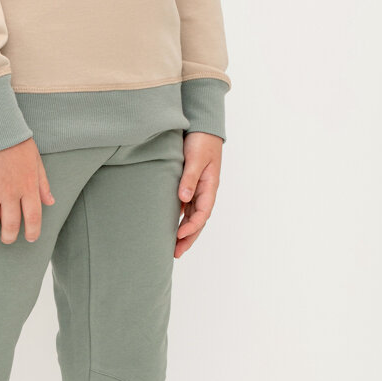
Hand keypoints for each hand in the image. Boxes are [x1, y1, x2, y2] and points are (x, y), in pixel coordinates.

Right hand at [0, 136, 54, 243]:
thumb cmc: (15, 140)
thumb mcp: (35, 159)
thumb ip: (42, 183)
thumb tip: (50, 202)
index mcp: (28, 186)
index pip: (33, 218)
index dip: (32, 232)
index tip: (30, 238)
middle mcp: (9, 192)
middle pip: (11, 225)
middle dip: (9, 237)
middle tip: (7, 238)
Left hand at [174, 132, 222, 258]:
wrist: (203, 127)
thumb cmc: (201, 141)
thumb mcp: (196, 158)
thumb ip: (189, 178)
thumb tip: (184, 199)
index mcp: (210, 187)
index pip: (203, 213)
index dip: (192, 226)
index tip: (179, 236)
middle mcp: (205, 191)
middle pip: (198, 220)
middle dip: (188, 238)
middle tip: (175, 253)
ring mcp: (198, 190)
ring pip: (192, 216)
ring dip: (184, 231)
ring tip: (172, 247)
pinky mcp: (189, 185)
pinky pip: (186, 207)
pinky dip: (180, 219)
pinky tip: (171, 227)